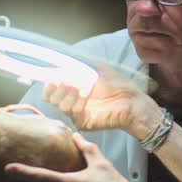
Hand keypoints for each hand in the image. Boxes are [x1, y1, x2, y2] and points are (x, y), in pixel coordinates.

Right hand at [44, 63, 159, 137]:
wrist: (133, 101)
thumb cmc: (118, 85)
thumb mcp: (97, 68)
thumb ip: (79, 63)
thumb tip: (62, 59)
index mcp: (71, 92)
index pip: (49, 91)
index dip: (49, 83)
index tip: (56, 75)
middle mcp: (71, 104)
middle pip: (49, 99)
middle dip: (58, 86)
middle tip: (71, 79)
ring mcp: (76, 114)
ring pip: (60, 105)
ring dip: (70, 91)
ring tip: (85, 85)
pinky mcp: (83, 123)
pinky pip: (72, 112)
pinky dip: (78, 99)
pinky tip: (88, 92)